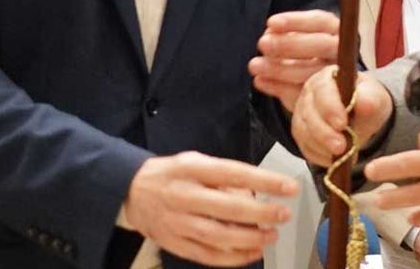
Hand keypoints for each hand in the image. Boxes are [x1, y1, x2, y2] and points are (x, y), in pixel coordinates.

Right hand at [121, 151, 298, 266]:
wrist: (131, 192)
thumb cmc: (173, 174)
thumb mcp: (195, 162)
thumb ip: (224, 175)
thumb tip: (255, 192)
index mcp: (191, 169)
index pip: (234, 173)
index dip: (265, 181)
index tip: (289, 187)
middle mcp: (184, 196)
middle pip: (228, 208)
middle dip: (261, 213)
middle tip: (284, 214)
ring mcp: (178, 223)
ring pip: (218, 235)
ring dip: (250, 238)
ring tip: (271, 235)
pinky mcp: (174, 244)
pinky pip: (207, 255)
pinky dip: (232, 258)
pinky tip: (253, 252)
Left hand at [249, 10, 338, 111]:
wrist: (329, 85)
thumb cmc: (309, 53)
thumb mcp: (302, 37)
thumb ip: (288, 34)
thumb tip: (270, 32)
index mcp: (336, 32)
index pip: (321, 22)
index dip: (296, 21)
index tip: (271, 23)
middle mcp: (342, 53)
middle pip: (321, 45)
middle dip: (289, 44)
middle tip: (262, 43)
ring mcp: (338, 78)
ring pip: (312, 73)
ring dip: (279, 69)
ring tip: (255, 65)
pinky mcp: (326, 100)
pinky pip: (303, 95)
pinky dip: (278, 88)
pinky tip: (260, 81)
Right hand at [291, 66, 391, 166]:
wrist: (363, 116)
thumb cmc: (368, 101)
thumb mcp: (375, 98)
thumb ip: (370, 99)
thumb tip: (363, 103)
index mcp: (327, 78)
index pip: (323, 90)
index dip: (330, 108)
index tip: (342, 124)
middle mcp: (309, 93)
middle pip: (309, 113)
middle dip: (325, 133)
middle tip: (341, 147)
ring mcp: (302, 113)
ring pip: (303, 131)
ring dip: (321, 147)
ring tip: (341, 155)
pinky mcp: (301, 132)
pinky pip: (304, 146)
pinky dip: (318, 155)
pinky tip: (333, 160)